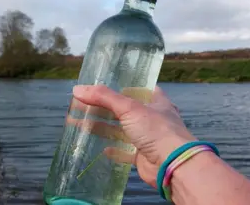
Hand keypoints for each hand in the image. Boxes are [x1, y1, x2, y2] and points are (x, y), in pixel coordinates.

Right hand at [69, 85, 196, 187]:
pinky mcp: (142, 156)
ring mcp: (147, 138)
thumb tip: (77, 89)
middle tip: (81, 105)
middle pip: (123, 110)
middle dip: (102, 108)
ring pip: (120, 130)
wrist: (172, 165)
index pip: (137, 89)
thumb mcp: (129, 108)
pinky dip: (112, 149)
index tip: (101, 86)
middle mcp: (152, 118)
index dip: (120, 86)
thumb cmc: (156, 130)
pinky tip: (100, 148)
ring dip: (101, 127)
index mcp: (155, 101)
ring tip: (78, 124)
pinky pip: (124, 151)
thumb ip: (103, 97)